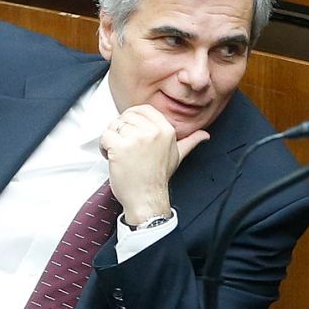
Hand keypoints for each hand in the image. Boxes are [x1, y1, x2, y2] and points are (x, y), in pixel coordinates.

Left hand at [98, 104, 209, 225]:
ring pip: (114, 126)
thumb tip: (204, 135)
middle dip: (121, 131)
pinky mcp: (120, 147)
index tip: (131, 131)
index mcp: (166, 130)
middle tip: (125, 148)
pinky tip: (112, 158)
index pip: (143, 109)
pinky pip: (105, 136)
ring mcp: (136, 138)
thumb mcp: (177, 156)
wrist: (147, 199)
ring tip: (120, 154)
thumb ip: (190, 142)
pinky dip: (104, 147)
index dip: (133, 118)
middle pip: (126, 116)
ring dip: (112, 140)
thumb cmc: (158, 179)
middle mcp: (152, 131)